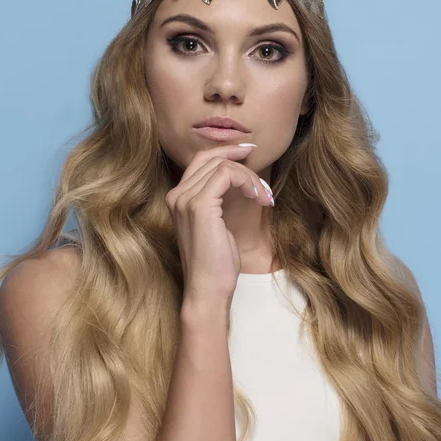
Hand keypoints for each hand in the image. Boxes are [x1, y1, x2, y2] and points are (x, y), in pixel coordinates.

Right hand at [165, 144, 272, 311]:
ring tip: (264, 198)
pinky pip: (227, 175)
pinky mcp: (199, 205)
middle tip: (263, 182)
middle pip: (212, 158)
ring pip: (222, 165)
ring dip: (250, 178)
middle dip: (243, 164)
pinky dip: (247, 181)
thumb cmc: (215, 263)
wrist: (207, 289)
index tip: (249, 152)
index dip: (226, 151)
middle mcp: (176, 195)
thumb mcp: (217, 225)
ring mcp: (185, 199)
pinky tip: (258, 198)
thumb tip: (240, 177)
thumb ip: (219, 199)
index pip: (201, 160)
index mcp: (178, 198)